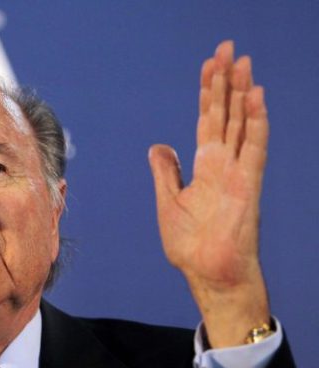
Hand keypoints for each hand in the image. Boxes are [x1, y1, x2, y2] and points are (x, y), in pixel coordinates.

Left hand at [148, 41, 269, 347]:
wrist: (207, 272)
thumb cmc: (190, 244)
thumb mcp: (168, 201)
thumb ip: (166, 172)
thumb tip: (158, 147)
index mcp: (204, 167)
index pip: (207, 121)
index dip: (208, 93)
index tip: (209, 66)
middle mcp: (223, 163)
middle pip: (225, 114)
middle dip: (225, 82)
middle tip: (228, 49)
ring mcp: (237, 171)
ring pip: (241, 123)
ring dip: (242, 93)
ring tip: (242, 63)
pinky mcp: (247, 184)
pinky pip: (254, 147)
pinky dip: (256, 121)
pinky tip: (255, 97)